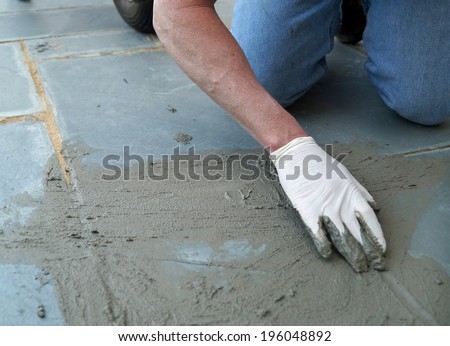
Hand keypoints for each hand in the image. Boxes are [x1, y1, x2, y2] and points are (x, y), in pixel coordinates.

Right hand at [271, 137, 385, 271]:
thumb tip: (375, 206)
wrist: (297, 155)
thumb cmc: (321, 164)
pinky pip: (317, 231)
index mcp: (351, 194)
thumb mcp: (346, 175)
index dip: (377, 236)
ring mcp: (324, 208)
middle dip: (369, 250)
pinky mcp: (307, 210)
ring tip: (359, 266)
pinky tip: (328, 254)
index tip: (382, 250)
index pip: (369, 219)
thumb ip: (361, 192)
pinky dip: (323, 243)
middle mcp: (341, 203)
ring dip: (351, 252)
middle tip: (376, 265)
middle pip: (358, 232)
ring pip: (341, 235)